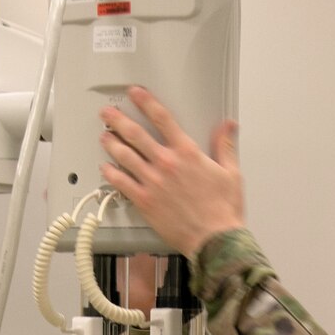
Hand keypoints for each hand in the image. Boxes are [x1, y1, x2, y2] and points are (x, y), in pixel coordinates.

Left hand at [99, 86, 244, 256]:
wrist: (215, 240)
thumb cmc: (224, 211)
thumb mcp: (231, 173)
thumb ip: (224, 146)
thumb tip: (227, 125)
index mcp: (187, 152)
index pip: (162, 118)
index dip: (146, 102)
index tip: (135, 93)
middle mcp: (166, 163)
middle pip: (136, 134)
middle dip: (118, 120)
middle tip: (108, 114)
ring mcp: (153, 182)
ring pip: (124, 156)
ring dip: (111, 143)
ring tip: (104, 137)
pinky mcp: (145, 202)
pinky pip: (122, 183)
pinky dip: (110, 174)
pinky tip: (104, 168)